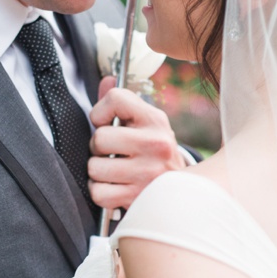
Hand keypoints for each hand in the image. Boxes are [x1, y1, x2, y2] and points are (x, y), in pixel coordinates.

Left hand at [87, 78, 185, 211]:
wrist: (182, 189)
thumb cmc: (153, 151)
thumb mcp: (145, 123)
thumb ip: (121, 103)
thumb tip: (106, 80)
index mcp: (155, 120)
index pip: (115, 98)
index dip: (100, 112)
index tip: (107, 123)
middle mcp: (156, 144)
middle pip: (99, 137)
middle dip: (98, 147)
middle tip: (112, 152)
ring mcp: (148, 172)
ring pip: (95, 167)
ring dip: (98, 171)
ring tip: (114, 170)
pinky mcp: (139, 197)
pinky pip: (98, 193)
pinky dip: (100, 192)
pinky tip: (114, 187)